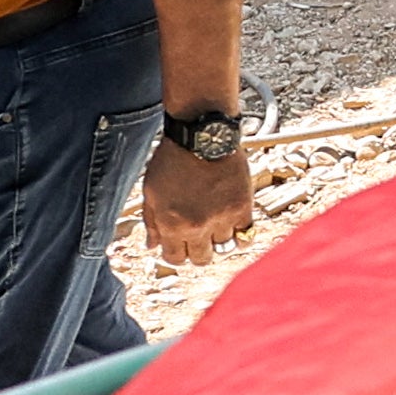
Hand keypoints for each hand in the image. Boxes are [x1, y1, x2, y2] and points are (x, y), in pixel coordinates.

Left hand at [134, 130, 254, 259]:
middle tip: (198, 236)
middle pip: (201, 259)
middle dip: (197, 250)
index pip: (175, 259)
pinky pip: (245, 234)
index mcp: (171, 224)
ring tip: (215, 222)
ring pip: (223, 247)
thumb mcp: (151, 190)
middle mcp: (196, 226)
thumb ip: (151, 221)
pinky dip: (239, 232)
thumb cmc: (173, 159)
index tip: (180, 245)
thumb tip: (151, 246)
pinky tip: (232, 222)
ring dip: (218, 238)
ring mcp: (221, 219)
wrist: (203, 135)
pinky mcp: (242, 208)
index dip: (176, 253)